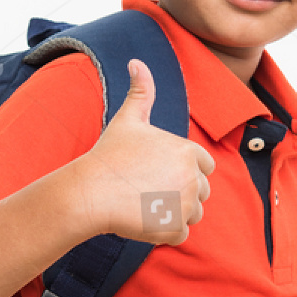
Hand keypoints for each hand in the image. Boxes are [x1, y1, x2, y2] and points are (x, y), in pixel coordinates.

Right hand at [81, 59, 214, 244]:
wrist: (90, 193)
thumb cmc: (109, 156)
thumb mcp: (127, 120)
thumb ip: (141, 92)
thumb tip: (136, 62)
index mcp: (189, 152)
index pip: (205, 165)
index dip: (184, 169)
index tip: (159, 172)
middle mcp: (193, 178)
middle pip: (200, 191)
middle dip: (180, 193)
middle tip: (148, 189)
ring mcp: (186, 206)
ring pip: (193, 214)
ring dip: (174, 213)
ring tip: (146, 204)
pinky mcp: (175, 230)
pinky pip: (180, 235)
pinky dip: (165, 232)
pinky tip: (144, 219)